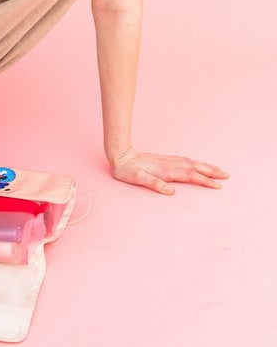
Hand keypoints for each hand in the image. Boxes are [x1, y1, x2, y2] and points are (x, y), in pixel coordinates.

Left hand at [110, 148, 228, 194]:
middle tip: (226, 175)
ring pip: (190, 163)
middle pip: (194, 167)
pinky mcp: (164, 159)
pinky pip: (184, 160)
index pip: (189, 176)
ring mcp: (167, 161)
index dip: (204, 181)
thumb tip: (171, 191)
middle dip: (210, 172)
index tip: (217, 185)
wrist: (119, 154)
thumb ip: (153, 184)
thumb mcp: (137, 179)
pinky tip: (198, 163)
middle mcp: (169, 164)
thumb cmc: (126, 170)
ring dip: (205, 166)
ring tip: (218, 169)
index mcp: (165, 171)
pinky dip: (195, 162)